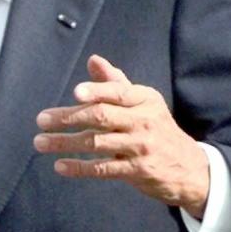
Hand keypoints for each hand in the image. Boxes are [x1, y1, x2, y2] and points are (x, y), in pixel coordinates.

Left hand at [33, 54, 209, 218]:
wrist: (190, 168)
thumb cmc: (157, 128)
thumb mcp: (143, 102)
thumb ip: (116, 83)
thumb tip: (93, 59)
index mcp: (144, 99)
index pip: (118, 92)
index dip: (96, 91)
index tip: (75, 93)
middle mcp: (144, 121)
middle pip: (101, 116)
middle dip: (68, 117)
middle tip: (41, 120)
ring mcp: (140, 147)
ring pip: (96, 143)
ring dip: (65, 143)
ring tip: (40, 142)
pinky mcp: (137, 171)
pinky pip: (103, 168)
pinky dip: (80, 168)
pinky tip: (60, 166)